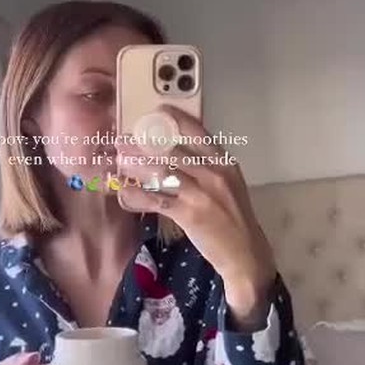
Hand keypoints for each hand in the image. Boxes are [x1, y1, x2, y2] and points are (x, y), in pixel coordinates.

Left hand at [116, 104, 276, 327]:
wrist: (245, 253)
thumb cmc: (233, 216)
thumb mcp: (227, 184)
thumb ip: (206, 166)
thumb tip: (175, 150)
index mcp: (225, 162)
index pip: (198, 132)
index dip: (176, 119)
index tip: (157, 111)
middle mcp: (214, 173)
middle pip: (173, 150)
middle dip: (144, 143)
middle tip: (122, 139)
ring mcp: (202, 194)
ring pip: (163, 172)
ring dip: (136, 165)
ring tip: (118, 160)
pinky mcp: (190, 214)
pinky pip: (157, 200)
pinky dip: (137, 194)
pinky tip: (123, 190)